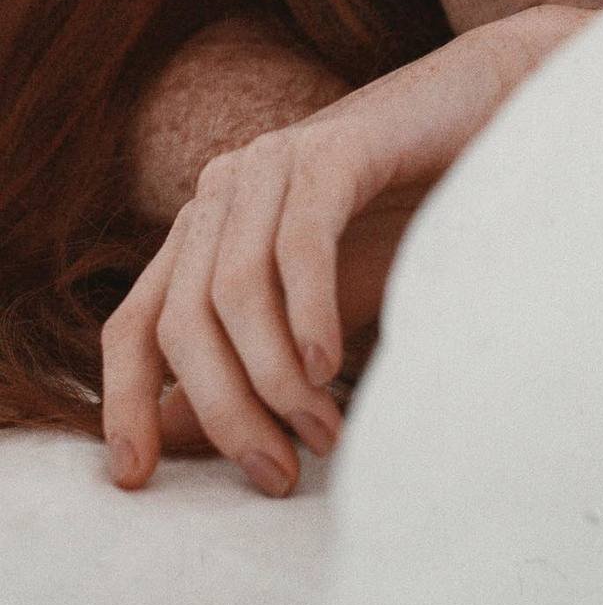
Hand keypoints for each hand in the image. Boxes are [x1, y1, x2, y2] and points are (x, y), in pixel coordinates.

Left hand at [101, 4, 596, 496]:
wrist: (477, 127)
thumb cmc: (399, 223)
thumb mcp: (315, 311)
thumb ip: (254, 365)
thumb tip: (181, 439)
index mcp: (204, 231)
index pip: (136, 321)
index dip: (123, 402)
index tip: (137, 478)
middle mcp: (221, 192)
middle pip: (182, 320)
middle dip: (222, 412)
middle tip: (275, 472)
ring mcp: (272, 163)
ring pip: (233, 289)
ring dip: (273, 379)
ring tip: (321, 431)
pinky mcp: (332, 149)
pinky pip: (300, 242)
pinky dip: (309, 312)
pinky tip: (330, 364)